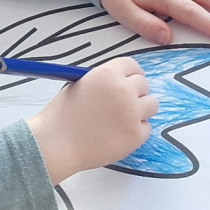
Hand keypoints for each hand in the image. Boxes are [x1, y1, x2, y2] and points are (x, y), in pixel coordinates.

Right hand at [27, 57, 158, 184]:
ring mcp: (132, 113)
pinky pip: (146, 128)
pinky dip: (135, 131)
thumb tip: (120, 82)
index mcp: (107, 74)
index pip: (132, 65)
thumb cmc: (62, 116)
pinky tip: (116, 134)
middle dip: (135, 92)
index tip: (129, 81)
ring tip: (121, 119)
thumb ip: (102, 81)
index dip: (130, 74)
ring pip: (152, 105)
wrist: (57, 144)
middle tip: (121, 104)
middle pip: (144, 84)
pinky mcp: (136, 135)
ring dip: (140, 110)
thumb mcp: (79, 85)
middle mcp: (123, 90)